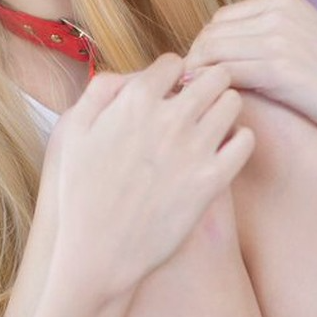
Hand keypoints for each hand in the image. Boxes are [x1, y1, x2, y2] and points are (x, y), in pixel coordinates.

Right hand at [49, 54, 253, 299]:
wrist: (98, 254)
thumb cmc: (80, 196)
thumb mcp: (71, 134)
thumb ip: (99, 93)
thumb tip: (130, 76)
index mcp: (133, 102)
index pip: (173, 62)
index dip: (173, 74)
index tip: (172, 90)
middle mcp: (167, 119)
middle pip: (212, 76)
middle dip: (207, 83)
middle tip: (201, 101)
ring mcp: (193, 149)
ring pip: (232, 103)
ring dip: (225, 107)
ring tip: (213, 124)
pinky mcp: (211, 181)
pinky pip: (245, 142)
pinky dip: (239, 139)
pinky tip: (224, 149)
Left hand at [182, 0, 316, 153]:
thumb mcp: (304, 45)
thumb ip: (270, 40)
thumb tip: (230, 55)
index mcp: (283, 2)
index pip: (222, 19)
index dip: (207, 47)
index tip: (204, 74)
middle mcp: (278, 13)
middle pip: (212, 32)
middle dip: (197, 60)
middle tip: (193, 91)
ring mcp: (279, 38)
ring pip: (212, 50)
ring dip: (198, 75)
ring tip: (196, 99)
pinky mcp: (280, 67)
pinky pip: (227, 70)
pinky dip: (211, 86)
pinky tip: (211, 103)